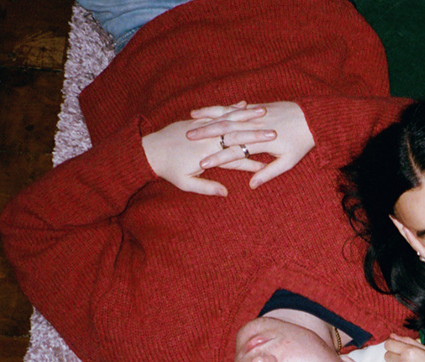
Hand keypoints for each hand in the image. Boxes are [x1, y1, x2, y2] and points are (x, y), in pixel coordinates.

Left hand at [142, 116, 266, 195]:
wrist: (149, 149)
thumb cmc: (168, 169)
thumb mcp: (185, 183)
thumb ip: (206, 188)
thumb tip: (225, 193)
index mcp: (207, 154)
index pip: (235, 157)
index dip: (252, 161)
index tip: (268, 163)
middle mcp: (209, 138)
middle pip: (237, 134)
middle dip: (257, 133)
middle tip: (276, 133)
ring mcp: (204, 127)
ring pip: (230, 118)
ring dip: (248, 116)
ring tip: (265, 112)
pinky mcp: (199, 121)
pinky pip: (219, 111)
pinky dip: (231, 108)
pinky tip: (244, 104)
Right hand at [185, 101, 314, 188]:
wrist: (313, 118)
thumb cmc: (301, 143)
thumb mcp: (289, 161)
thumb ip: (269, 172)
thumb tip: (252, 185)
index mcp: (262, 142)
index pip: (235, 151)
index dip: (218, 158)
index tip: (201, 165)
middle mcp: (255, 126)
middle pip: (225, 131)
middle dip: (204, 135)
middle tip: (186, 140)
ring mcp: (254, 115)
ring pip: (225, 116)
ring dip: (207, 119)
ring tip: (189, 122)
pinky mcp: (255, 108)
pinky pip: (231, 108)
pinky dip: (215, 110)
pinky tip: (200, 111)